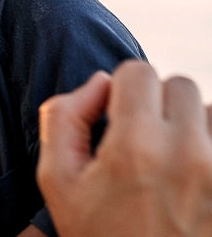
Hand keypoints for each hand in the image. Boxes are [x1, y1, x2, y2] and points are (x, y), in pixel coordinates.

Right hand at [37, 60, 211, 236]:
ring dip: (192, 128)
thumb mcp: (57, 181)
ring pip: (211, 114)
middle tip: (144, 142)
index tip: (117, 117)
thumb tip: (99, 83)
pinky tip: (194, 179)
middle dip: (157, 105)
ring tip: (173, 164)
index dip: (122, 90)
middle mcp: (190, 157)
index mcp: (136, 149)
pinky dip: (210, 150)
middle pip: (180, 86)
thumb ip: (63, 116)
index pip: (138, 72)